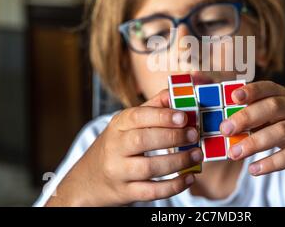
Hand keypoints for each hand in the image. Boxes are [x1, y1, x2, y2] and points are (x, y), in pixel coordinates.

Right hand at [45, 89, 202, 206]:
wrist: (88, 180)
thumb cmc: (116, 145)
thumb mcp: (127, 123)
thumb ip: (152, 108)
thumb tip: (176, 92)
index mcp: (118, 125)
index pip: (138, 116)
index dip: (162, 116)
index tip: (184, 117)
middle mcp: (115, 147)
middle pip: (143, 140)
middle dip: (172, 137)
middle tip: (194, 135)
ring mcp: (119, 171)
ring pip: (149, 168)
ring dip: (178, 162)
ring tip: (197, 155)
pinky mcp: (126, 192)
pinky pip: (152, 192)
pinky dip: (173, 186)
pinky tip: (189, 178)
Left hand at [220, 81, 284, 205]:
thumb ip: (264, 121)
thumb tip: (231, 126)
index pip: (271, 88)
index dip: (253, 90)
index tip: (233, 96)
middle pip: (274, 107)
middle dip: (247, 117)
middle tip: (226, 129)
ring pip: (282, 131)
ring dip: (255, 142)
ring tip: (234, 153)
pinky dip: (272, 162)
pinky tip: (255, 169)